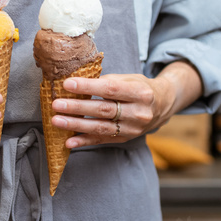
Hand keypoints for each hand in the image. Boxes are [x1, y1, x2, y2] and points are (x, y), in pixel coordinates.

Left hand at [50, 74, 176, 148]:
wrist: (163, 105)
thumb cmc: (141, 88)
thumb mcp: (130, 79)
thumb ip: (109, 81)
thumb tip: (80, 83)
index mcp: (140, 92)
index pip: (111, 89)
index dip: (88, 87)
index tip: (67, 84)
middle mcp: (138, 113)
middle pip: (104, 110)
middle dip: (78, 108)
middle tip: (56, 104)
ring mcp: (132, 129)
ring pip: (101, 127)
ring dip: (76, 125)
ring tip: (57, 121)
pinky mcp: (125, 139)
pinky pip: (102, 141)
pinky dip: (84, 142)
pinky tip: (69, 142)